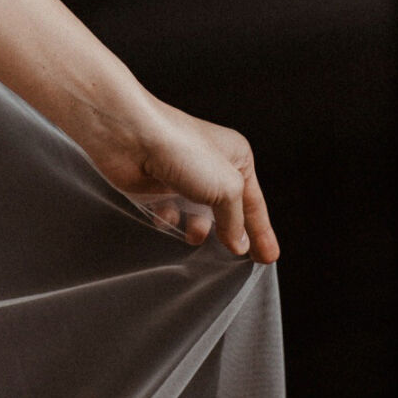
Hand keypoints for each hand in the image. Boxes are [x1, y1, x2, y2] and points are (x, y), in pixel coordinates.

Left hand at [84, 91, 277, 262]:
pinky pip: (170, 212)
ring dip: (198, 228)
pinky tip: (167, 216)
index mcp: (236, 157)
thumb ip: (235, 221)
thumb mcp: (226, 188)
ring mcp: (182, 176)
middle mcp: (210, 165)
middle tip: (239, 258)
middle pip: (228, 210)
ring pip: (198, 214)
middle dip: (231, 233)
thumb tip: (240, 243)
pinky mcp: (156, 185)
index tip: (268, 257)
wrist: (130, 138)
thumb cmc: (182, 150)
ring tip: (195, 236)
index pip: (255, 203)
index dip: (263, 232)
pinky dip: (170, 219)